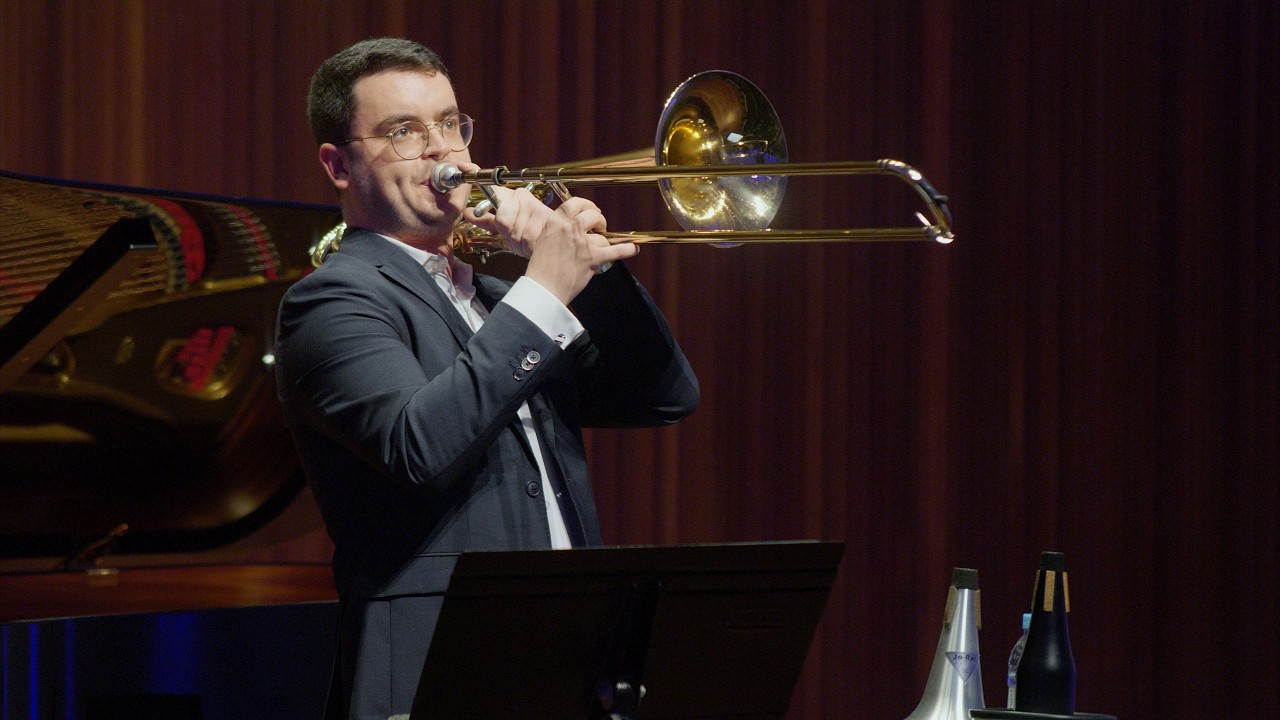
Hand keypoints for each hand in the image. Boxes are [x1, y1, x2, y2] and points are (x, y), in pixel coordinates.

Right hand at [467, 188, 637, 303]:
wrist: (542, 288)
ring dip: (606, 230)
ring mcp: (582, 242)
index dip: (584, 205)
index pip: (574, 204)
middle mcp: (569, 229)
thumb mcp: (540, 244)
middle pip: (590, 213)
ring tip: (605, 234)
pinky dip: (626, 250)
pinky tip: (634, 248)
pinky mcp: (593, 258)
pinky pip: (614, 250)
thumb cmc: (539, 271)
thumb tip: (558, 232)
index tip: (587, 210)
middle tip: (597, 225)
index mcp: (555, 224)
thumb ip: (552, 235)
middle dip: (597, 217)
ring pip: (600, 227)